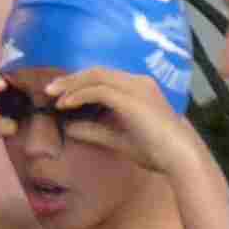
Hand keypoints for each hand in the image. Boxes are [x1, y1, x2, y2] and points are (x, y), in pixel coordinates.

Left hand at [38, 64, 205, 169]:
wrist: (178, 155)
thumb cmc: (156, 150)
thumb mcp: (117, 139)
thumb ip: (94, 131)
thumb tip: (69, 128)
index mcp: (139, 88)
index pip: (104, 78)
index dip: (81, 83)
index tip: (61, 95)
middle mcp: (137, 82)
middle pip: (97, 72)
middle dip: (71, 79)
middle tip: (50, 90)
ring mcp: (135, 86)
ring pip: (96, 76)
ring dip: (72, 84)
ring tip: (53, 95)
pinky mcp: (129, 97)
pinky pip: (98, 90)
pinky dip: (79, 94)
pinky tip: (65, 104)